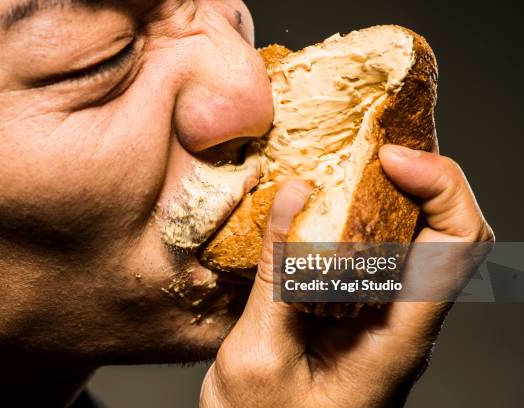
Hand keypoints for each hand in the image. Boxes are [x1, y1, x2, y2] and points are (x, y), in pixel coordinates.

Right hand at [200, 145, 493, 406]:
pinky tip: (313, 202)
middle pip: (441, 229)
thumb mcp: (258, 357)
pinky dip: (347, 215)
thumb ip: (279, 277)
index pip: (457, 246)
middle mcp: (401, 321)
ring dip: (377, 190)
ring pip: (404, 236)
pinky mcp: (350, 311)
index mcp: (397, 339)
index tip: (388, 155)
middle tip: (360, 141)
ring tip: (335, 158)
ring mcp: (377, 315)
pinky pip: (366, 252)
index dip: (440, 186)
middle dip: (412, 173)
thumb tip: (295, 194)